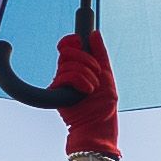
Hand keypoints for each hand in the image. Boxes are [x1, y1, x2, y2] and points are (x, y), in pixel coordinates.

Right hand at [56, 31, 118, 160]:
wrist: (98, 128)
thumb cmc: (104, 106)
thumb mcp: (107, 75)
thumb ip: (100, 54)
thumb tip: (94, 33)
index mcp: (77, 67)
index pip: (66, 46)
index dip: (70, 40)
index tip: (79, 40)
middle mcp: (65, 73)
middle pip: (67, 51)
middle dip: (86, 60)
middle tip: (96, 74)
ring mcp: (59, 83)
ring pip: (69, 64)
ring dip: (87, 75)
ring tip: (92, 89)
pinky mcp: (54, 92)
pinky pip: (66, 76)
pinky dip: (80, 81)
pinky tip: (86, 92)